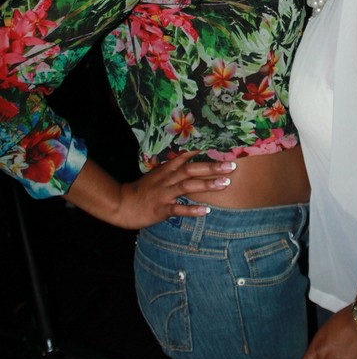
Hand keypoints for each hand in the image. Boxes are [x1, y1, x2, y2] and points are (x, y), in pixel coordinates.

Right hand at [65, 152, 236, 229]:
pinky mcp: (161, 209)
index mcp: (166, 170)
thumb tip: (189, 155)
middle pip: (191, 170)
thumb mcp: (157, 174)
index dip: (203, 153)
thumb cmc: (142, 190)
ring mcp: (164, 194)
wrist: (122, 204)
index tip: (220, 148)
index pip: (185, 158)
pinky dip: (192, 210)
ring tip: (225, 183)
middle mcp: (167, 180)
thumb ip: (173, 166)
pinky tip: (206, 210)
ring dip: (207, 185)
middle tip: (231, 165)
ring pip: (187, 186)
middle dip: (212, 167)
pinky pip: (178, 209)